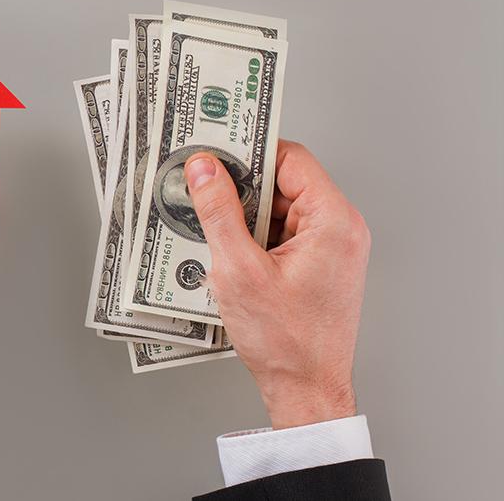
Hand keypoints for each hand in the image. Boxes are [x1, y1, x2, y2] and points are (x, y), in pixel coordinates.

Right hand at [184, 140, 370, 428]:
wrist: (306, 390)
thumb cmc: (286, 341)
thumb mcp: (238, 269)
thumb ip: (219, 212)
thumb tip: (205, 169)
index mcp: (333, 221)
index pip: (291, 159)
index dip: (250, 152)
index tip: (215, 150)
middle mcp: (339, 229)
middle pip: (283, 183)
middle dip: (240, 188)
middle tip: (201, 189)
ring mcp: (330, 249)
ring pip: (279, 210)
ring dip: (243, 217)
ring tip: (209, 231)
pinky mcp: (317, 266)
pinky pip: (281, 234)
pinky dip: (252, 238)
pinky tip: (225, 253)